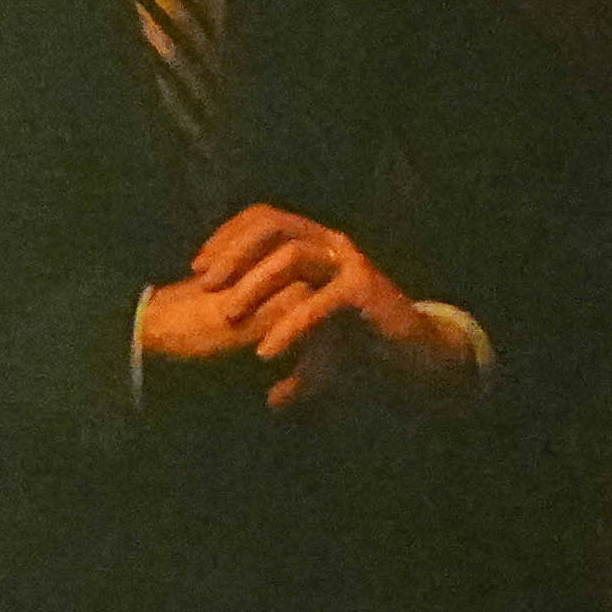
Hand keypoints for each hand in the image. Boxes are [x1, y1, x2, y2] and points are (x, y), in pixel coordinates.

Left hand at [134, 205, 487, 411]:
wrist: (414, 361)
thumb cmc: (359, 348)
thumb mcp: (308, 347)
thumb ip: (279, 355)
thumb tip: (261, 392)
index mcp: (313, 245)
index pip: (262, 220)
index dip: (227, 237)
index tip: (197, 268)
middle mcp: (330, 244)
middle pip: (272, 225)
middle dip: (233, 251)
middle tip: (206, 284)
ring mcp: (349, 262)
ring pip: (292, 254)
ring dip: (255, 283)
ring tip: (230, 316)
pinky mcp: (365, 288)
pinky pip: (318, 301)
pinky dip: (289, 326)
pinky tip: (266, 353)